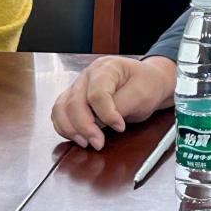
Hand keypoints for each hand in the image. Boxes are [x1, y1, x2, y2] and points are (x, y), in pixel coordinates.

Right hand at [50, 56, 175, 149]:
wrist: (150, 82)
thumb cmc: (147, 85)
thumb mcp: (142, 94)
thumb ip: (120, 106)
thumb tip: (98, 123)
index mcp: (107, 67)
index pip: (97, 94)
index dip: (107, 114)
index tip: (120, 127)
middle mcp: (88, 75)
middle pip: (74, 102)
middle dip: (85, 127)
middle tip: (98, 143)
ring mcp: (79, 86)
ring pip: (61, 108)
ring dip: (71, 129)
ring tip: (86, 142)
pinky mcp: (75, 98)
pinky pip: (59, 114)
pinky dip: (65, 127)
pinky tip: (78, 137)